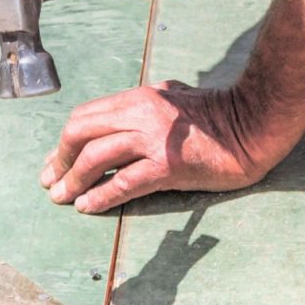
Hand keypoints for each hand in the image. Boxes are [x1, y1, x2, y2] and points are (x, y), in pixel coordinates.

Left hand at [40, 81, 274, 212]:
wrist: (253, 127)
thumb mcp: (175, 98)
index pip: (86, 116)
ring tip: (62, 198)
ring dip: (73, 181)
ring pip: (95, 158)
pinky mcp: (168, 165)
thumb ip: (148, 103)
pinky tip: (88, 207)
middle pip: (81, 132)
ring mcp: (153, 139)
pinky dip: (100, 197)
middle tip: (51, 181)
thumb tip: (123, 115)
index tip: (55, 161)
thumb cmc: (219, 116)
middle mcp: (141, 113)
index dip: (64, 141)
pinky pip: (123, 183)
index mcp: (140, 97)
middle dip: (60, 159)